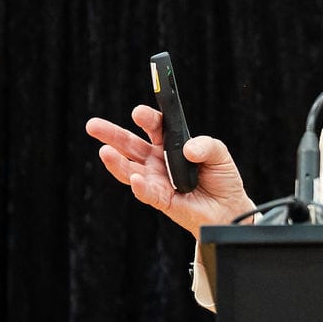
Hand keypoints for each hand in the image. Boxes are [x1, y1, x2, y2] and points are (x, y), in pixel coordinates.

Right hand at [85, 105, 256, 233]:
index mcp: (170, 144)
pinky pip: (147, 192)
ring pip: (131, 169)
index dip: (146, 118)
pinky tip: (134, 178)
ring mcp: (157, 180)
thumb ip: (207, 146)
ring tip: (104, 151)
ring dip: (117, 161)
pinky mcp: (161, 200)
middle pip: (131, 145)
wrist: (229, 208)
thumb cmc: (222, 178)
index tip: (139, 113)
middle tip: (93, 125)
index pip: (154, 126)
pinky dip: (139, 186)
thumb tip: (189, 149)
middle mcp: (158, 160)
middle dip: (112, 135)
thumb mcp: (220, 155)